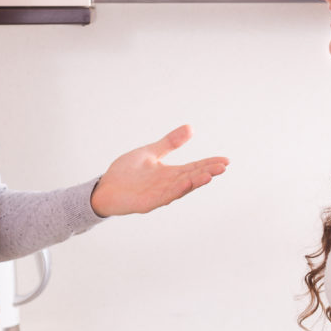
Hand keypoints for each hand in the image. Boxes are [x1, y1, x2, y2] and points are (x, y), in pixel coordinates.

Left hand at [90, 125, 228, 216]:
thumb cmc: (126, 172)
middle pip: (191, 177)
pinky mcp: (147, 202)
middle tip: (223, 166)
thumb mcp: (150, 152)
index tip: (225, 160)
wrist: (105, 188)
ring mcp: (159, 194)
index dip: (209, 164)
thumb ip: (169, 143)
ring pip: (181, 188)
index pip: (193, 168)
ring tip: (210, 175)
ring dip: (196, 182)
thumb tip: (190, 128)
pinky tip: (186, 183)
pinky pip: (164, 196)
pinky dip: (176, 190)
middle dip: (207, 172)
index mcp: (169, 173)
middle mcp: (167, 184)